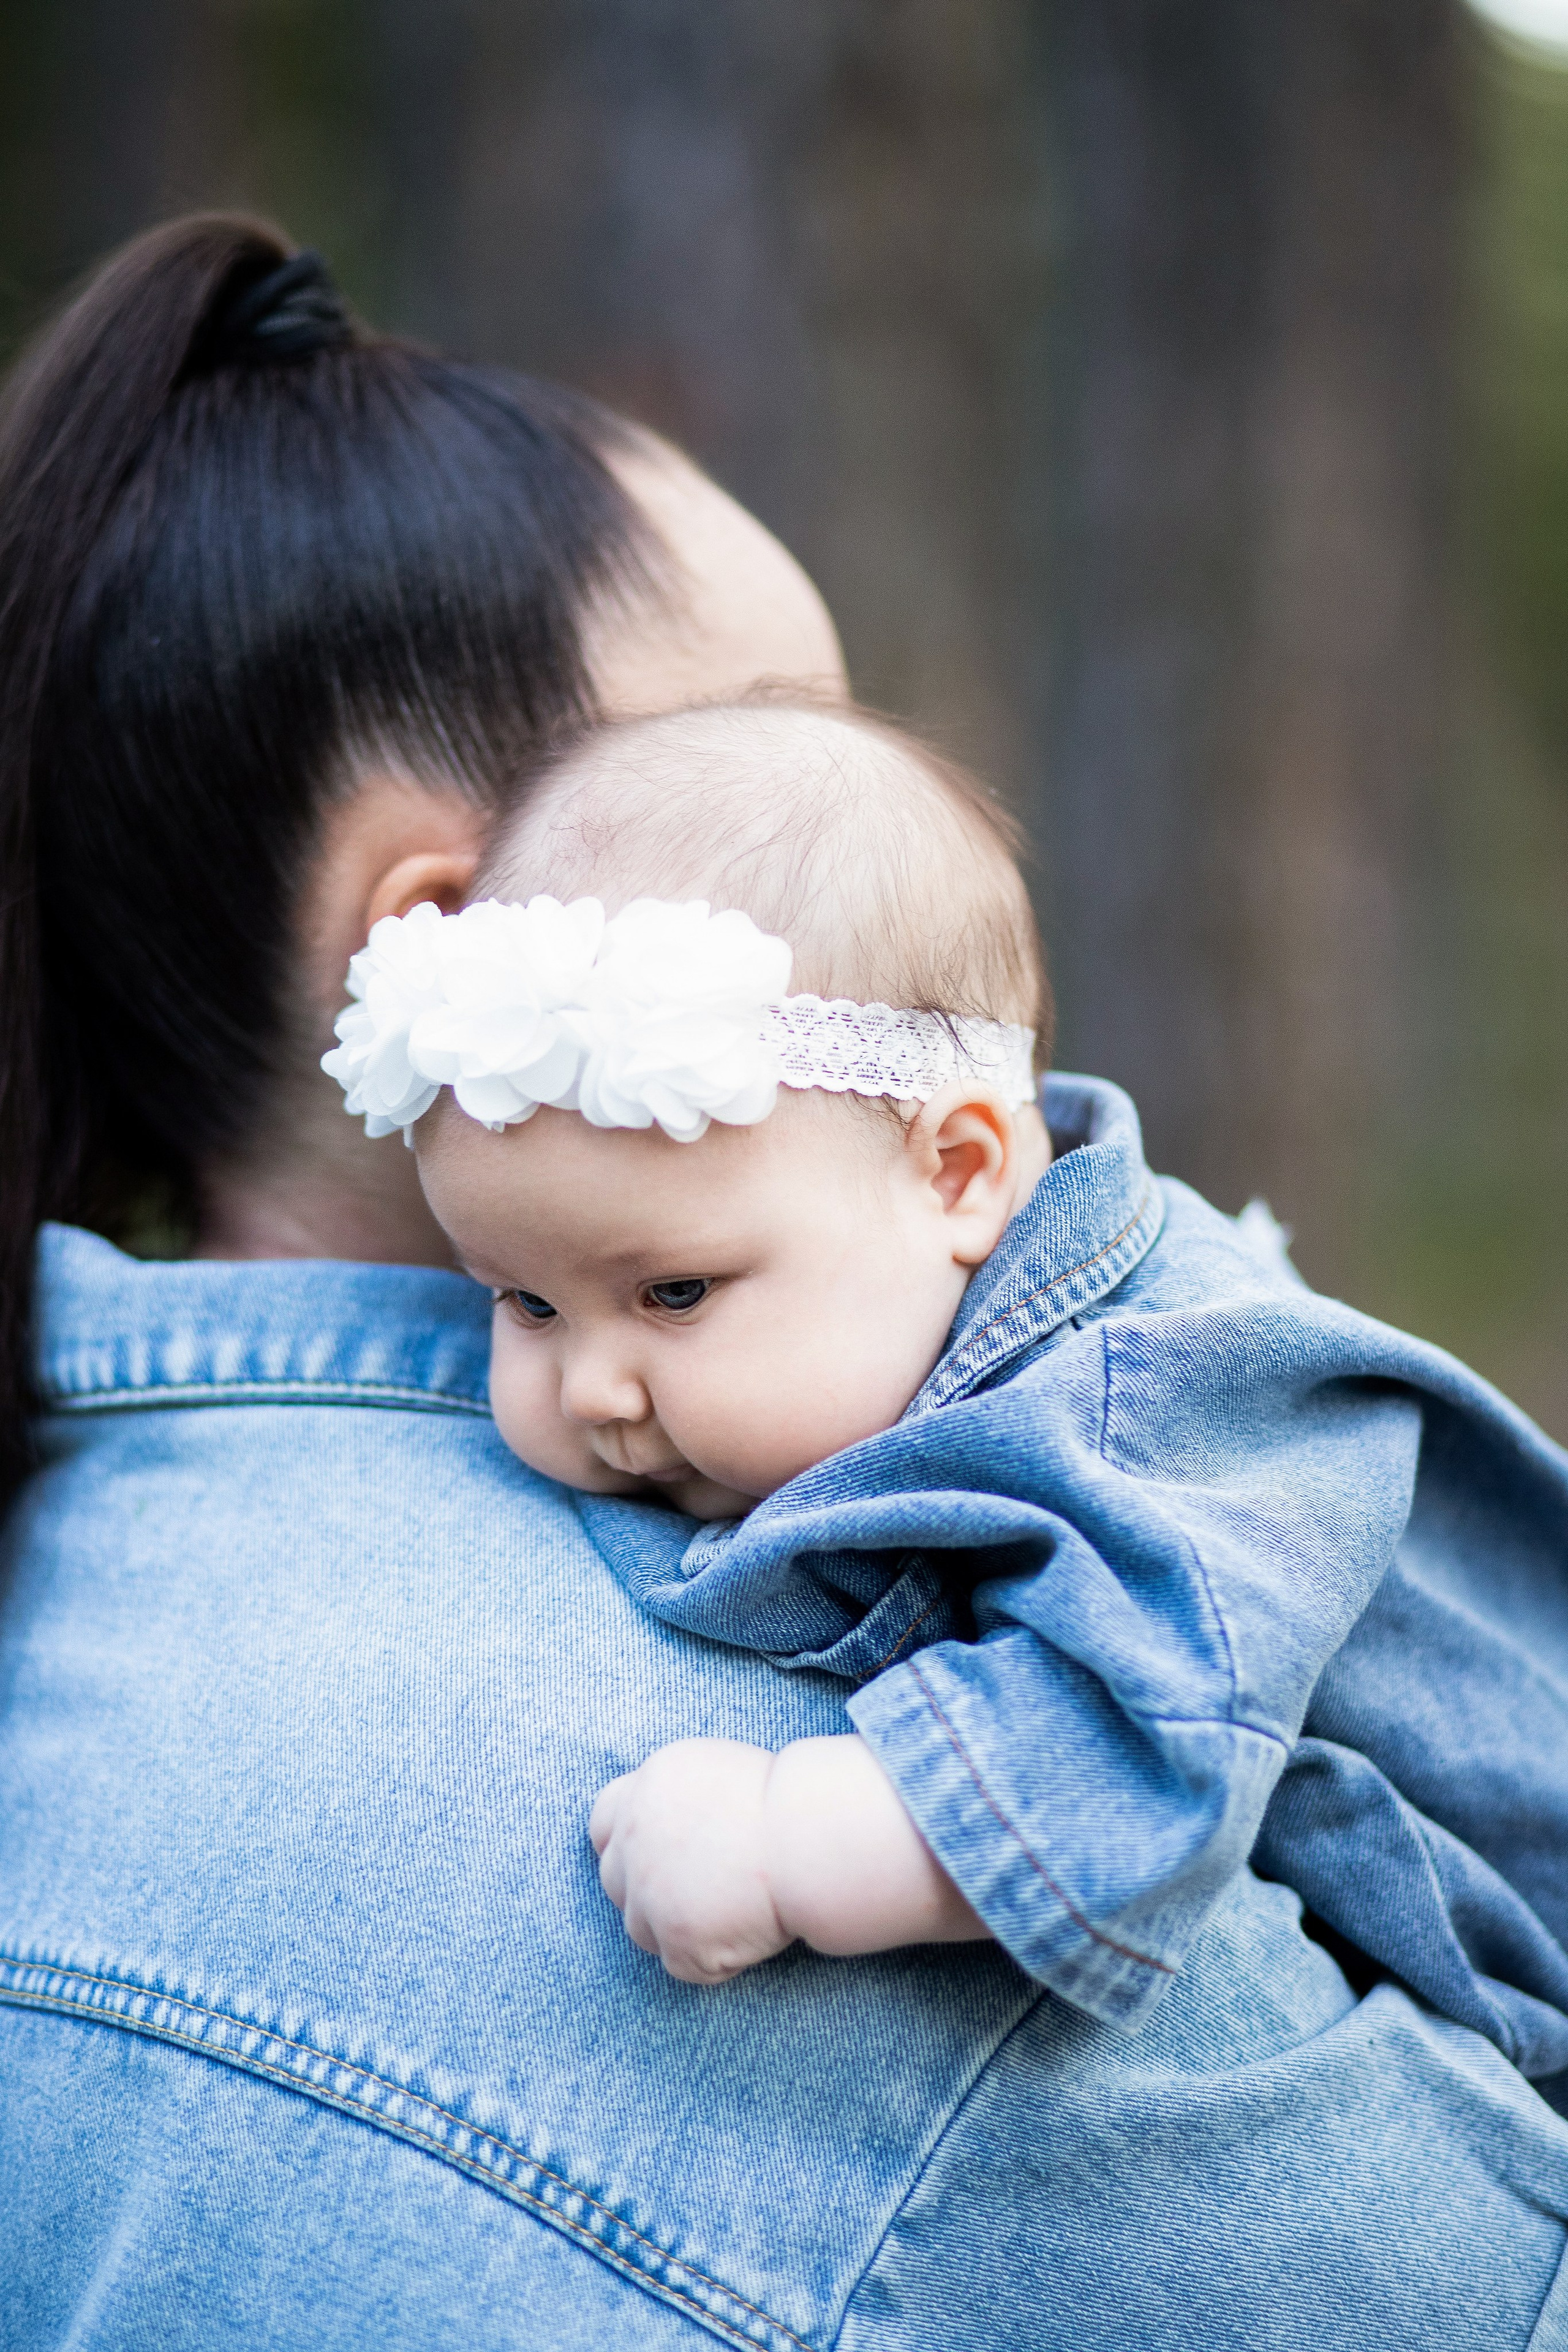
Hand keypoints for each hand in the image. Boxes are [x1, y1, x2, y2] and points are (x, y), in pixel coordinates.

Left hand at [588, 1738, 789, 1983]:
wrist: (812, 1838)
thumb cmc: (784, 1805)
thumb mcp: (714, 1775)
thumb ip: (674, 1803)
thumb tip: (664, 1839)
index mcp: (646, 1789)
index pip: (603, 1823)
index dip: (626, 1845)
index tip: (654, 1860)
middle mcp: (635, 1838)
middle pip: (615, 1880)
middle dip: (649, 1892)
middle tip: (701, 1894)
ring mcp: (650, 1891)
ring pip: (640, 1929)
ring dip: (676, 1929)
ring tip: (733, 1912)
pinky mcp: (676, 1939)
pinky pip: (682, 1965)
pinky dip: (714, 1959)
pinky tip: (751, 1933)